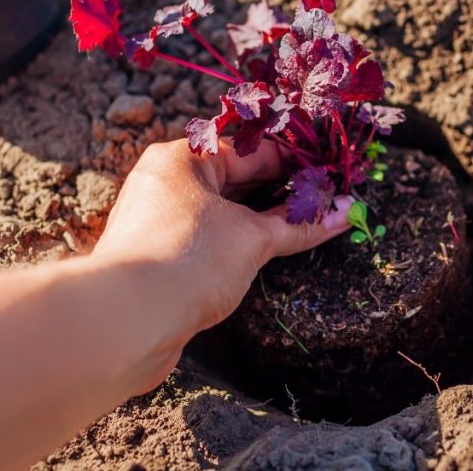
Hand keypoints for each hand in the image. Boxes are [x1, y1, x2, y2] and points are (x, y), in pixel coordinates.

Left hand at [92, 139, 352, 357]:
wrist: (127, 322)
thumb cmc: (190, 259)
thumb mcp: (254, 238)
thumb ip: (299, 225)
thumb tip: (345, 212)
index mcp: (182, 159)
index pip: (250, 151)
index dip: (294, 162)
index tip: (332, 173)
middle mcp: (166, 184)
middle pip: (236, 180)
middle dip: (282, 193)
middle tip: (330, 201)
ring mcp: (160, 222)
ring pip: (224, 214)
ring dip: (263, 222)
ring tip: (310, 227)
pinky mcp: (160, 260)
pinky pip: (210, 241)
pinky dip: (241, 246)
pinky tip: (271, 256)